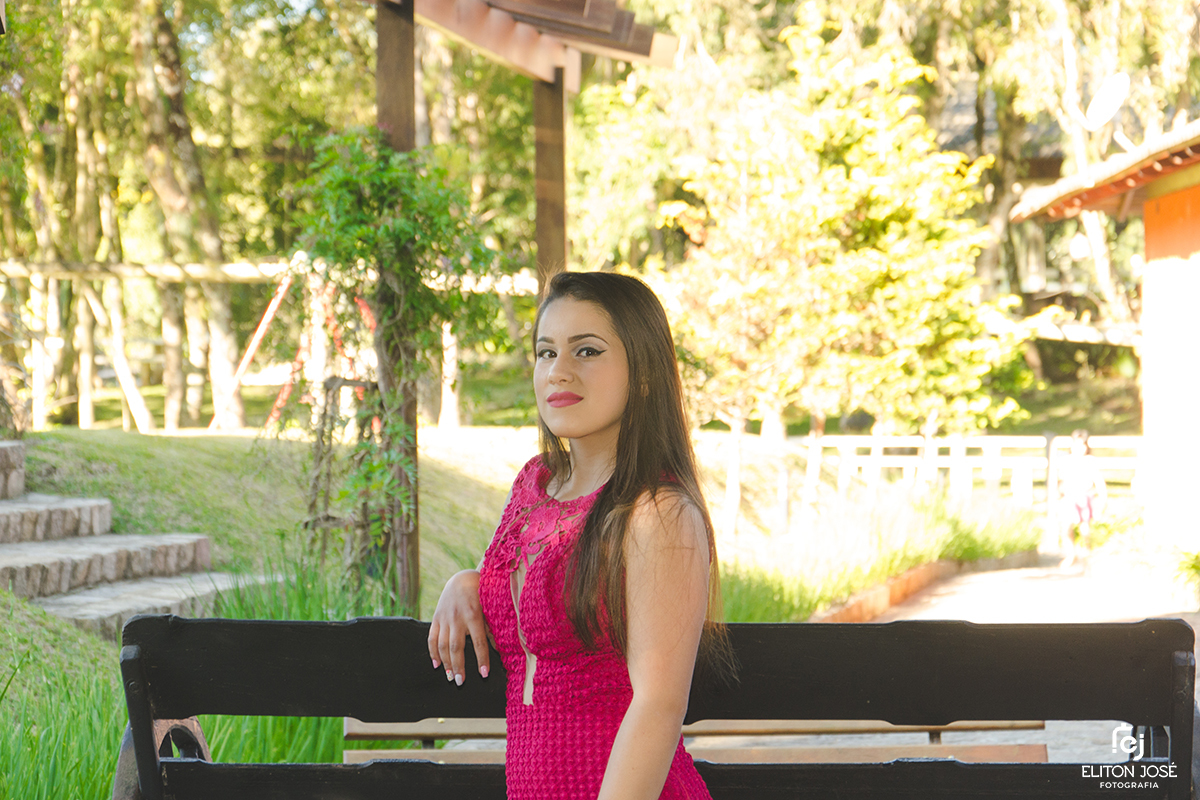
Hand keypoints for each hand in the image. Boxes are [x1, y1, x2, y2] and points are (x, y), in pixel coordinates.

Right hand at [428, 569, 490, 685]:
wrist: (461, 580)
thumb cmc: (480, 596)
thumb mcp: (489, 609)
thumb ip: (492, 629)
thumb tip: (500, 649)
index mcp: (474, 615)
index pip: (479, 642)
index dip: (482, 659)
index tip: (484, 674)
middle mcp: (457, 617)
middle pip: (456, 647)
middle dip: (458, 666)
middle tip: (461, 682)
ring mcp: (444, 618)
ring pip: (442, 645)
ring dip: (446, 663)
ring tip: (450, 677)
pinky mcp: (436, 618)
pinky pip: (431, 638)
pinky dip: (433, 652)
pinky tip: (436, 665)